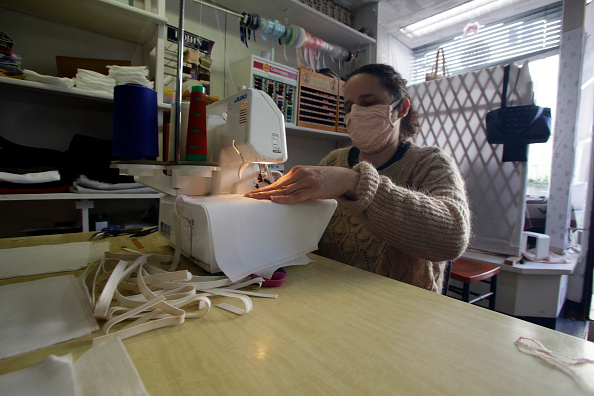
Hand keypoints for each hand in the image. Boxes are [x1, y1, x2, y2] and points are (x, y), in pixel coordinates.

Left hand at [244, 165, 359, 203]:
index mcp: (297, 171)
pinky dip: (285, 198)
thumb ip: (297, 182)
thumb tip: (282, 191)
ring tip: (257, 199)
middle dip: (262, 192)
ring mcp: (306, 181)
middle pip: (277, 186)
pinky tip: (276, 200)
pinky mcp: (314, 189)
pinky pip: (296, 196)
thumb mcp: (309, 177)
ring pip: (284, 190)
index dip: (264, 188)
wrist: (344, 177)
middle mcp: (300, 174)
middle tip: (248, 197)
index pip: (277, 182)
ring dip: (269, 196)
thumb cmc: (327, 179)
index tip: (253, 193)